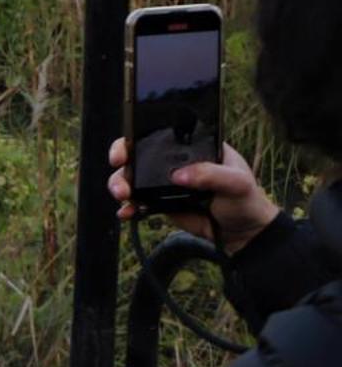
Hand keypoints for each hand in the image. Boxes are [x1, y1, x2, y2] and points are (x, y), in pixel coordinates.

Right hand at [106, 137, 276, 253]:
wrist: (243, 233)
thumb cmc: (245, 200)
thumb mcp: (236, 182)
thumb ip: (211, 175)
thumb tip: (179, 175)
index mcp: (191, 146)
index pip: (158, 134)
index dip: (136, 137)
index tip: (125, 150)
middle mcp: (173, 161)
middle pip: (136, 155)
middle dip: (121, 163)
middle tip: (121, 175)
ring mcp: (164, 183)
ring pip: (132, 179)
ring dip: (121, 186)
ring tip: (123, 196)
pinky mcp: (160, 203)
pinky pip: (138, 203)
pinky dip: (129, 208)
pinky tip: (126, 213)